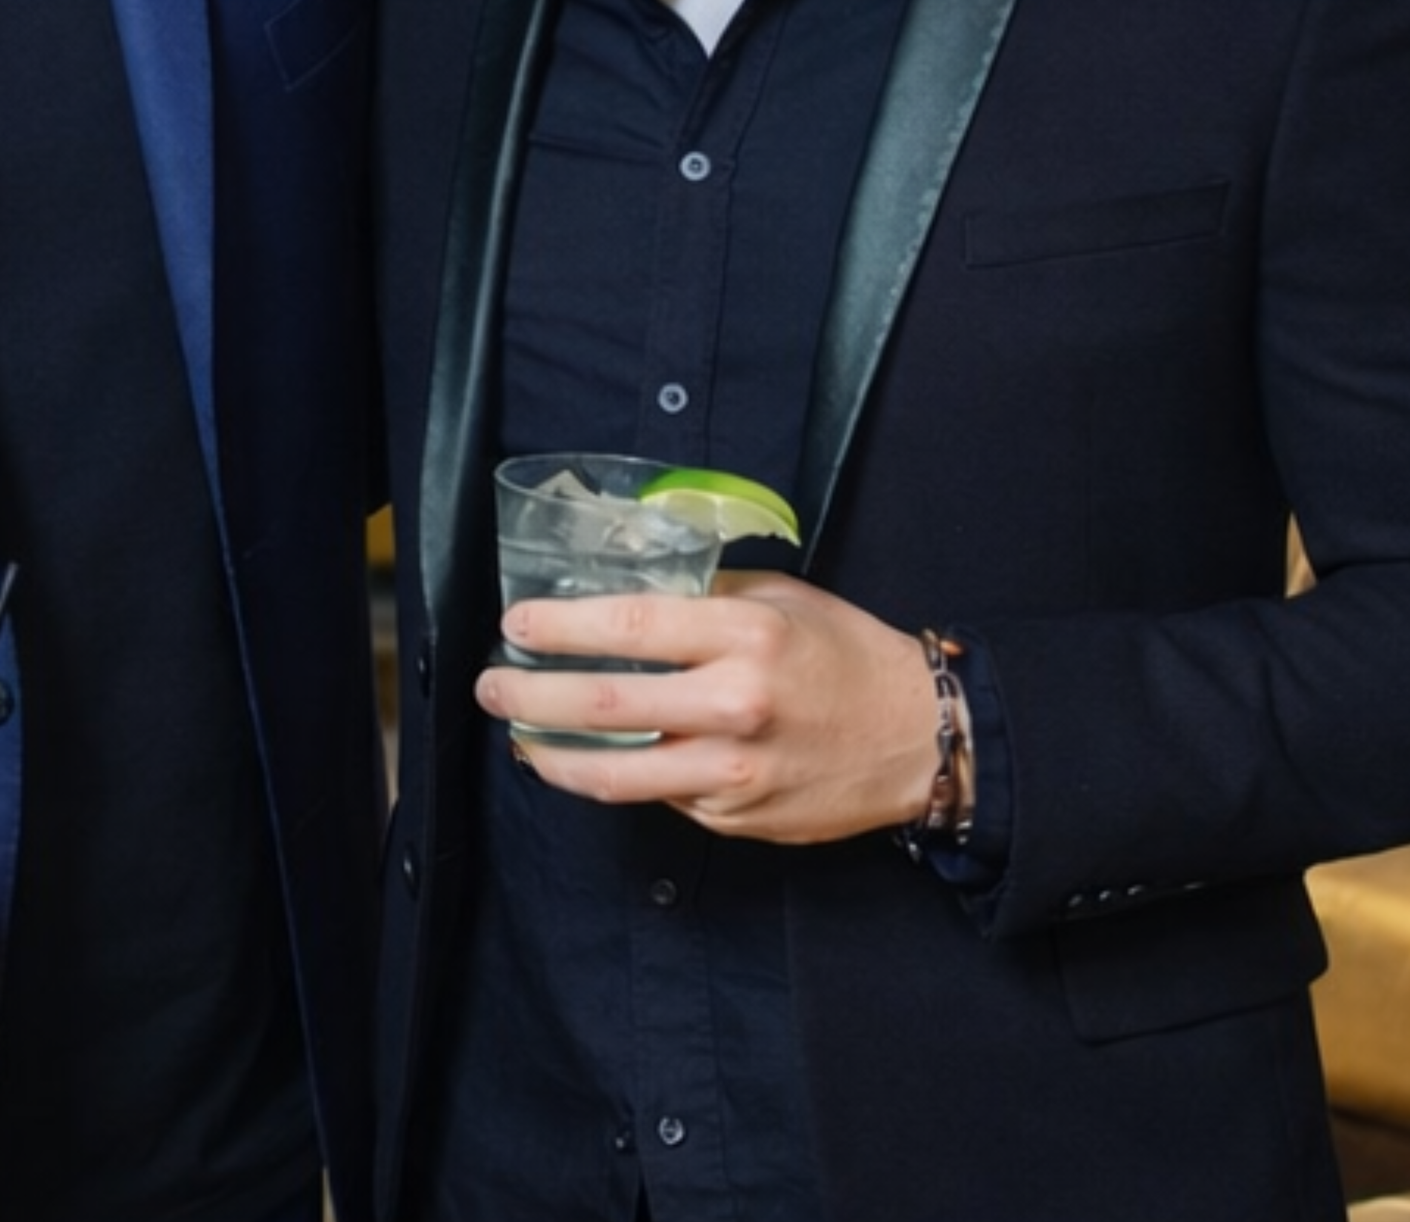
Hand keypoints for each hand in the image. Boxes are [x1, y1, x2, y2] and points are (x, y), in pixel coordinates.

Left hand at [475, 574, 932, 843]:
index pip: (629, 628)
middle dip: (531, 696)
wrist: (916, 738)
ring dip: (551, 754)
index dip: (561, 628)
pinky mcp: (734, 817)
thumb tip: (625, 591)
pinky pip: (658, 796)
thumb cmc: (845, 655)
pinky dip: (614, 778)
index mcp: (745, 636)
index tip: (516, 624)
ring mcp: (733, 771)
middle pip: (605, 707)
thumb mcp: (779, 597)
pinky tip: (589, 760)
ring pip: (616, 774)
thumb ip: (704, 595)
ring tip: (519, 734)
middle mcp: (734, 706)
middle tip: (492, 685)